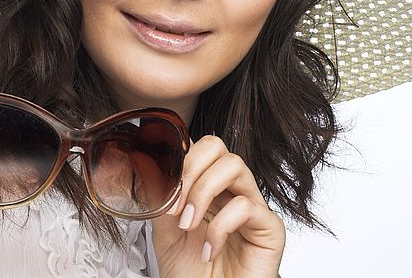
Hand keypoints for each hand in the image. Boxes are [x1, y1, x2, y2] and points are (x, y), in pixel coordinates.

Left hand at [150, 135, 285, 277]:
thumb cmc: (191, 275)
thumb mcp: (164, 231)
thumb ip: (158, 194)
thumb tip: (142, 158)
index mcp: (209, 187)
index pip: (200, 148)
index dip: (180, 158)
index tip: (162, 184)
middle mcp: (232, 191)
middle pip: (217, 146)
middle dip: (190, 169)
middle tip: (175, 205)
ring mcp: (253, 206)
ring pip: (234, 165)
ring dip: (203, 192)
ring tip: (188, 225)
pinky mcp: (269, 228)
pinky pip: (246, 206)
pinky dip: (220, 226)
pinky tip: (209, 250)